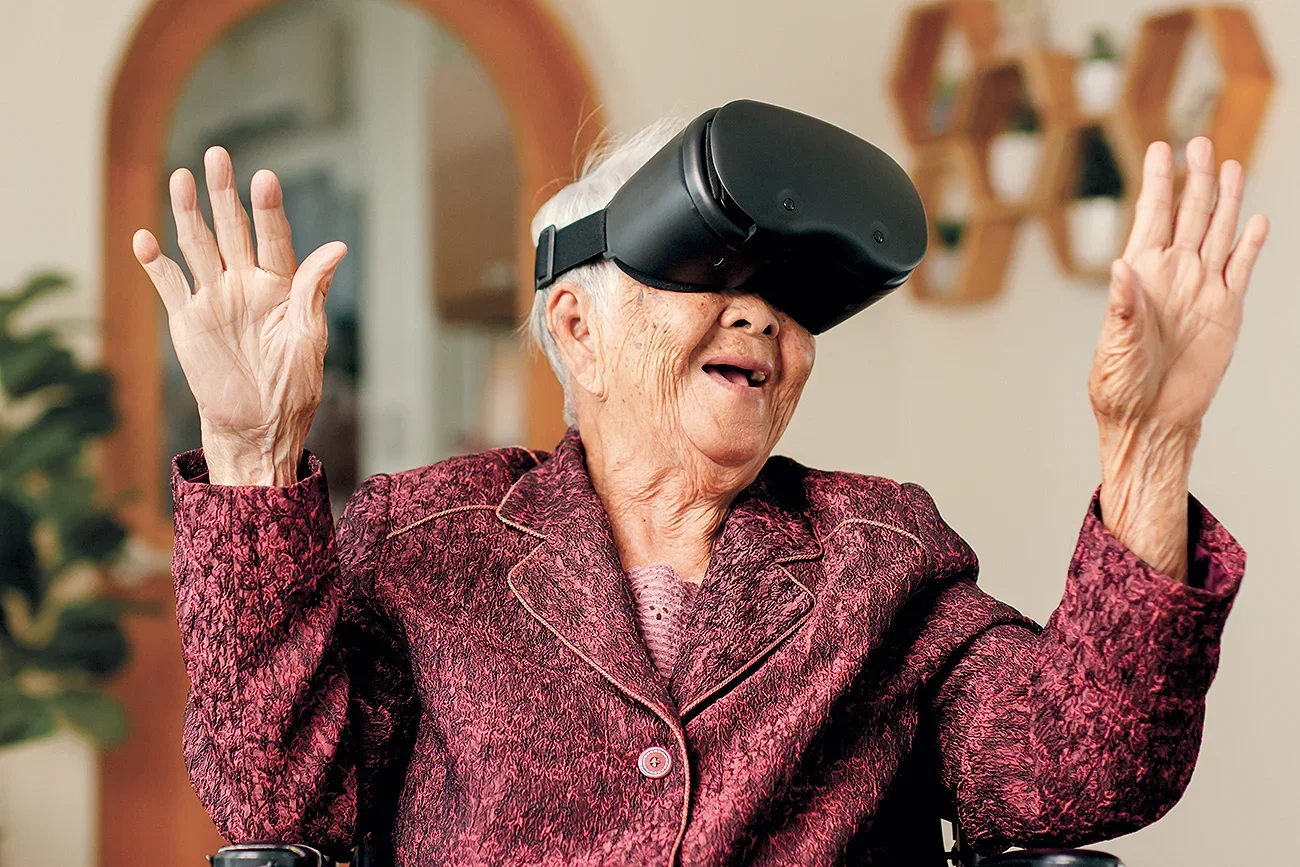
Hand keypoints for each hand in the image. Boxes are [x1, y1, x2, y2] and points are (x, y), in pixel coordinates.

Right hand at [133, 146, 346, 484]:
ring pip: (198, 246)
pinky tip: (145, 238)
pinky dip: (155, 263)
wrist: (259, 424)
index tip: (264, 178)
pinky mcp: (187, 319)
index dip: (268, 210)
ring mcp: (214, 298)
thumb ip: (314, 290)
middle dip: (224, 194)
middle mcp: (246, 284)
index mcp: (282, 287)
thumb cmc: (294, 385)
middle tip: (216, 154)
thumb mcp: (309, 337)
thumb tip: (338, 247)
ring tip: (180, 177)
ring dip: (188, 213)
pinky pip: (169, 284)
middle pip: (232, 230)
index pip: (274, 239)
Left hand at [1089, 136, 1267, 579]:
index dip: (1157, 184)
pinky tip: (1256, 219)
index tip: (1159, 148)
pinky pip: (1242, 268)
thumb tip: (1121, 268)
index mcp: (1139, 278)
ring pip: (1217, 232)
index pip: (1150, 219)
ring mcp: (1201, 290)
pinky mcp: (1226, 310)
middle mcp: (1172, 276)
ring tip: (1228, 165)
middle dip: (1193, 179)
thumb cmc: (1119, 388)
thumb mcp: (1114, 348)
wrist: (1152, 420)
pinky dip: (1251, 244)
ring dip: (1224, 200)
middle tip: (1198, 142)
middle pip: (1188, 215)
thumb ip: (1120, 307)